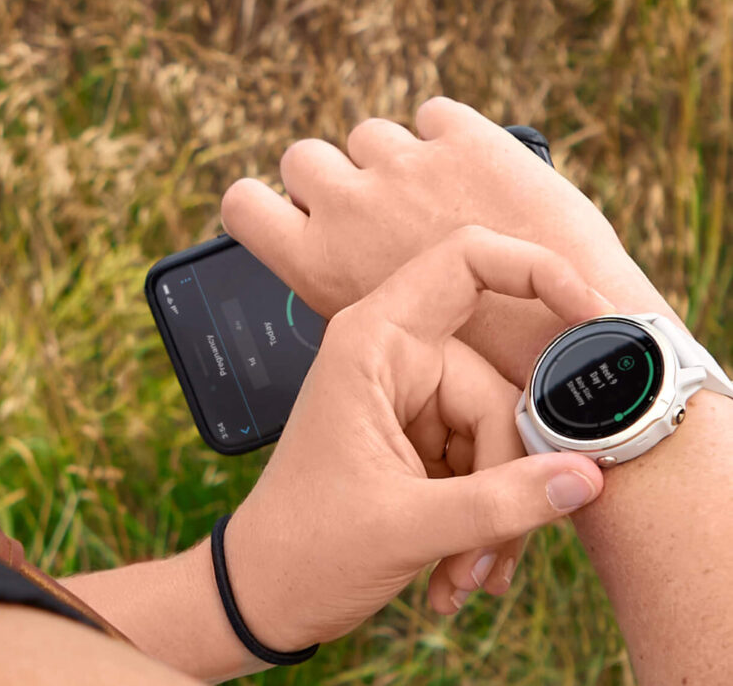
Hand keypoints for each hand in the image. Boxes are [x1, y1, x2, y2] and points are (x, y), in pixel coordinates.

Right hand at [220, 98, 676, 385]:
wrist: (569, 345)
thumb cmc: (475, 363)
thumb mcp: (380, 343)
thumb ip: (344, 291)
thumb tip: (332, 265)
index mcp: (316, 262)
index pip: (241, 203)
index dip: (261, 202)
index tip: (288, 210)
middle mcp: (348, 204)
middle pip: (303, 157)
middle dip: (332, 176)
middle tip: (371, 208)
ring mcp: (405, 165)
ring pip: (372, 136)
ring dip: (395, 159)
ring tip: (437, 198)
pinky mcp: (465, 138)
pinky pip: (435, 115)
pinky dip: (450, 138)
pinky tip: (474, 175)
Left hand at [224, 227, 610, 650]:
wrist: (266, 595)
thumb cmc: (306, 548)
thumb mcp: (410, 526)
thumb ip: (505, 501)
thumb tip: (586, 477)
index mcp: (373, 343)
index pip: (465, 263)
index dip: (536, 271)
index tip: (593, 313)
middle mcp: (394, 358)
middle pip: (499, 389)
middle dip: (505, 480)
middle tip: (485, 554)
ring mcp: (409, 399)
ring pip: (499, 436)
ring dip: (494, 515)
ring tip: (461, 574)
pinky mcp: (420, 437)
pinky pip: (485, 462)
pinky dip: (484, 519)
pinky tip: (459, 570)